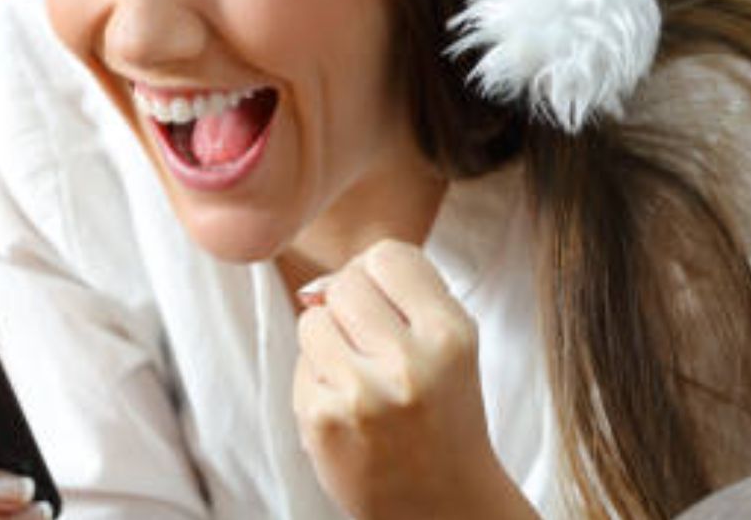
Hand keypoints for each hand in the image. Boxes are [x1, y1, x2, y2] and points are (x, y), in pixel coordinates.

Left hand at [291, 240, 535, 519]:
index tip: (386, 303)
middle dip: (348, 309)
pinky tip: (348, 412)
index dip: (377, 273)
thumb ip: (398, 297)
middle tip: (372, 348)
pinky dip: (316, 384)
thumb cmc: (441, 413)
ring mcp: (363, 393)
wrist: (445, 504)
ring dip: (327, 344)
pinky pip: (299, 367)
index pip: (388, 255)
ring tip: (361, 380)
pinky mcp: (323, 420)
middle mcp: (410, 362)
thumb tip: (314, 287)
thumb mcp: (448, 346)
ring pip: (312, 322)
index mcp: (451, 334)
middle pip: (343, 284)